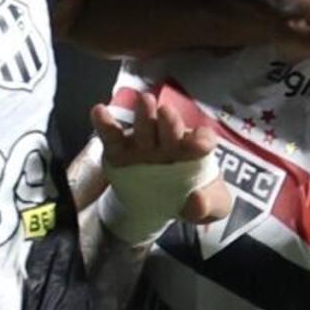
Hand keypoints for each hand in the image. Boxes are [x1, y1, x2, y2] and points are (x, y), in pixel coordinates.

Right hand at [92, 84, 230, 226]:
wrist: (159, 208)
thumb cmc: (192, 198)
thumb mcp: (211, 207)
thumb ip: (209, 205)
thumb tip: (196, 201)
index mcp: (195, 151)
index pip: (202, 141)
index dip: (202, 140)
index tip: (202, 145)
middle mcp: (169, 142)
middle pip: (170, 130)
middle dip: (169, 122)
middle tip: (166, 112)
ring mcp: (143, 145)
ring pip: (144, 128)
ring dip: (144, 116)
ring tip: (144, 102)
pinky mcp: (120, 152)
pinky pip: (113, 138)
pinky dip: (105, 125)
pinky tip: (99, 112)